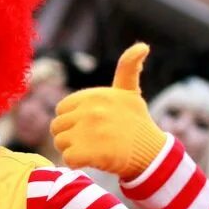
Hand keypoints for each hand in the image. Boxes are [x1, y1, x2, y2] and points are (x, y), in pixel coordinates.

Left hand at [50, 43, 165, 178]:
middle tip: (92, 140)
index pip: (62, 109)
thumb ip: (128, 68)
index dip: (73, 119)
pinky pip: (67, 158)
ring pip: (60, 142)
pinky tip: (92, 160)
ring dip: (72, 150)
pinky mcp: (89, 152)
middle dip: (70, 135)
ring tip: (93, 149)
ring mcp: (89, 132)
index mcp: (94, 96)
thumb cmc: (136, 122)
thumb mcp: (130, 92)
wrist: (151, 154)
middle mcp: (90, 111)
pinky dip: (76, 163)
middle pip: (57, 126)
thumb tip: (141, 46)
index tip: (91, 124)